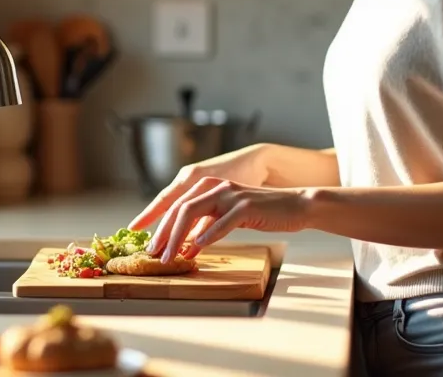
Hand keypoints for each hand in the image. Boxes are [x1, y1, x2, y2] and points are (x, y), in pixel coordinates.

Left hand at [143, 178, 309, 262]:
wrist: (295, 206)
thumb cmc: (262, 213)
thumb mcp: (229, 218)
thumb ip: (208, 226)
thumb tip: (186, 247)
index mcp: (209, 186)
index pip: (177, 205)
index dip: (160, 224)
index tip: (148, 243)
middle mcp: (216, 186)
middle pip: (180, 208)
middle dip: (164, 233)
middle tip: (154, 253)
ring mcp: (230, 194)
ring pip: (194, 213)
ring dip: (179, 237)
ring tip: (171, 256)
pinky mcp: (246, 205)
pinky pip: (221, 221)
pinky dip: (207, 235)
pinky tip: (197, 247)